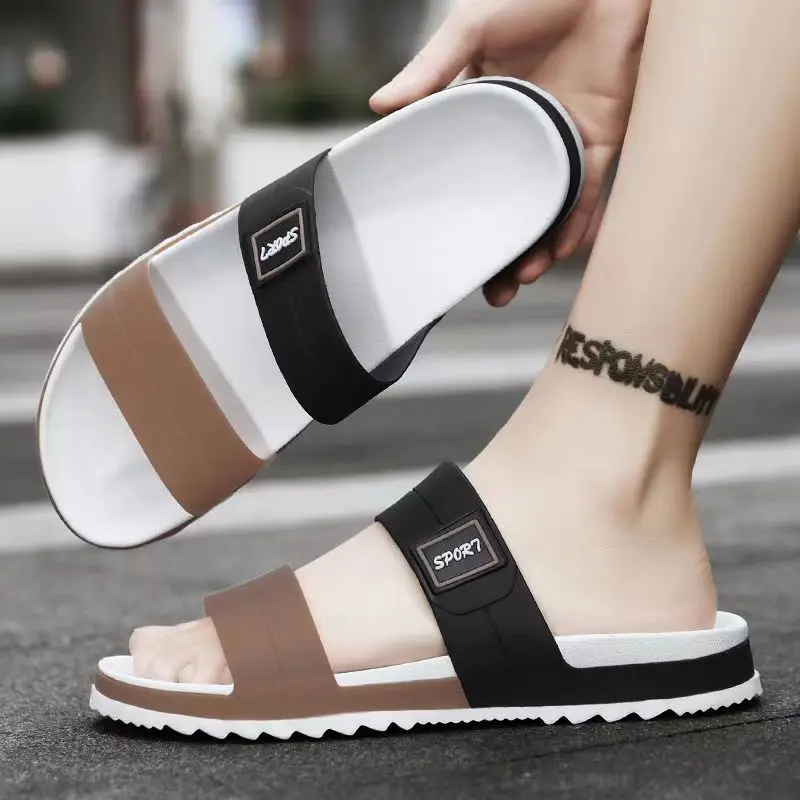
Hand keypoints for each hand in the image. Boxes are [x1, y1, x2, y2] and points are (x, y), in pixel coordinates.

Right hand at [371, 0, 651, 305]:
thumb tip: (380, 106)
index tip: (448, 254)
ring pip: (548, 210)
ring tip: (522, 276)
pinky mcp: (602, 139)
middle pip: (512, 208)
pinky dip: (577, 221)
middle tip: (490, 290)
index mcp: (489, 118)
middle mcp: (526, 140)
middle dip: (503, 253)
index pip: (470, 179)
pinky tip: (560, 249)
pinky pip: (589, 191)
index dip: (461, 219)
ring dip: (538, 247)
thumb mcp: (472, 28)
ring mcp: (563, 143)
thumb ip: (431, 68)